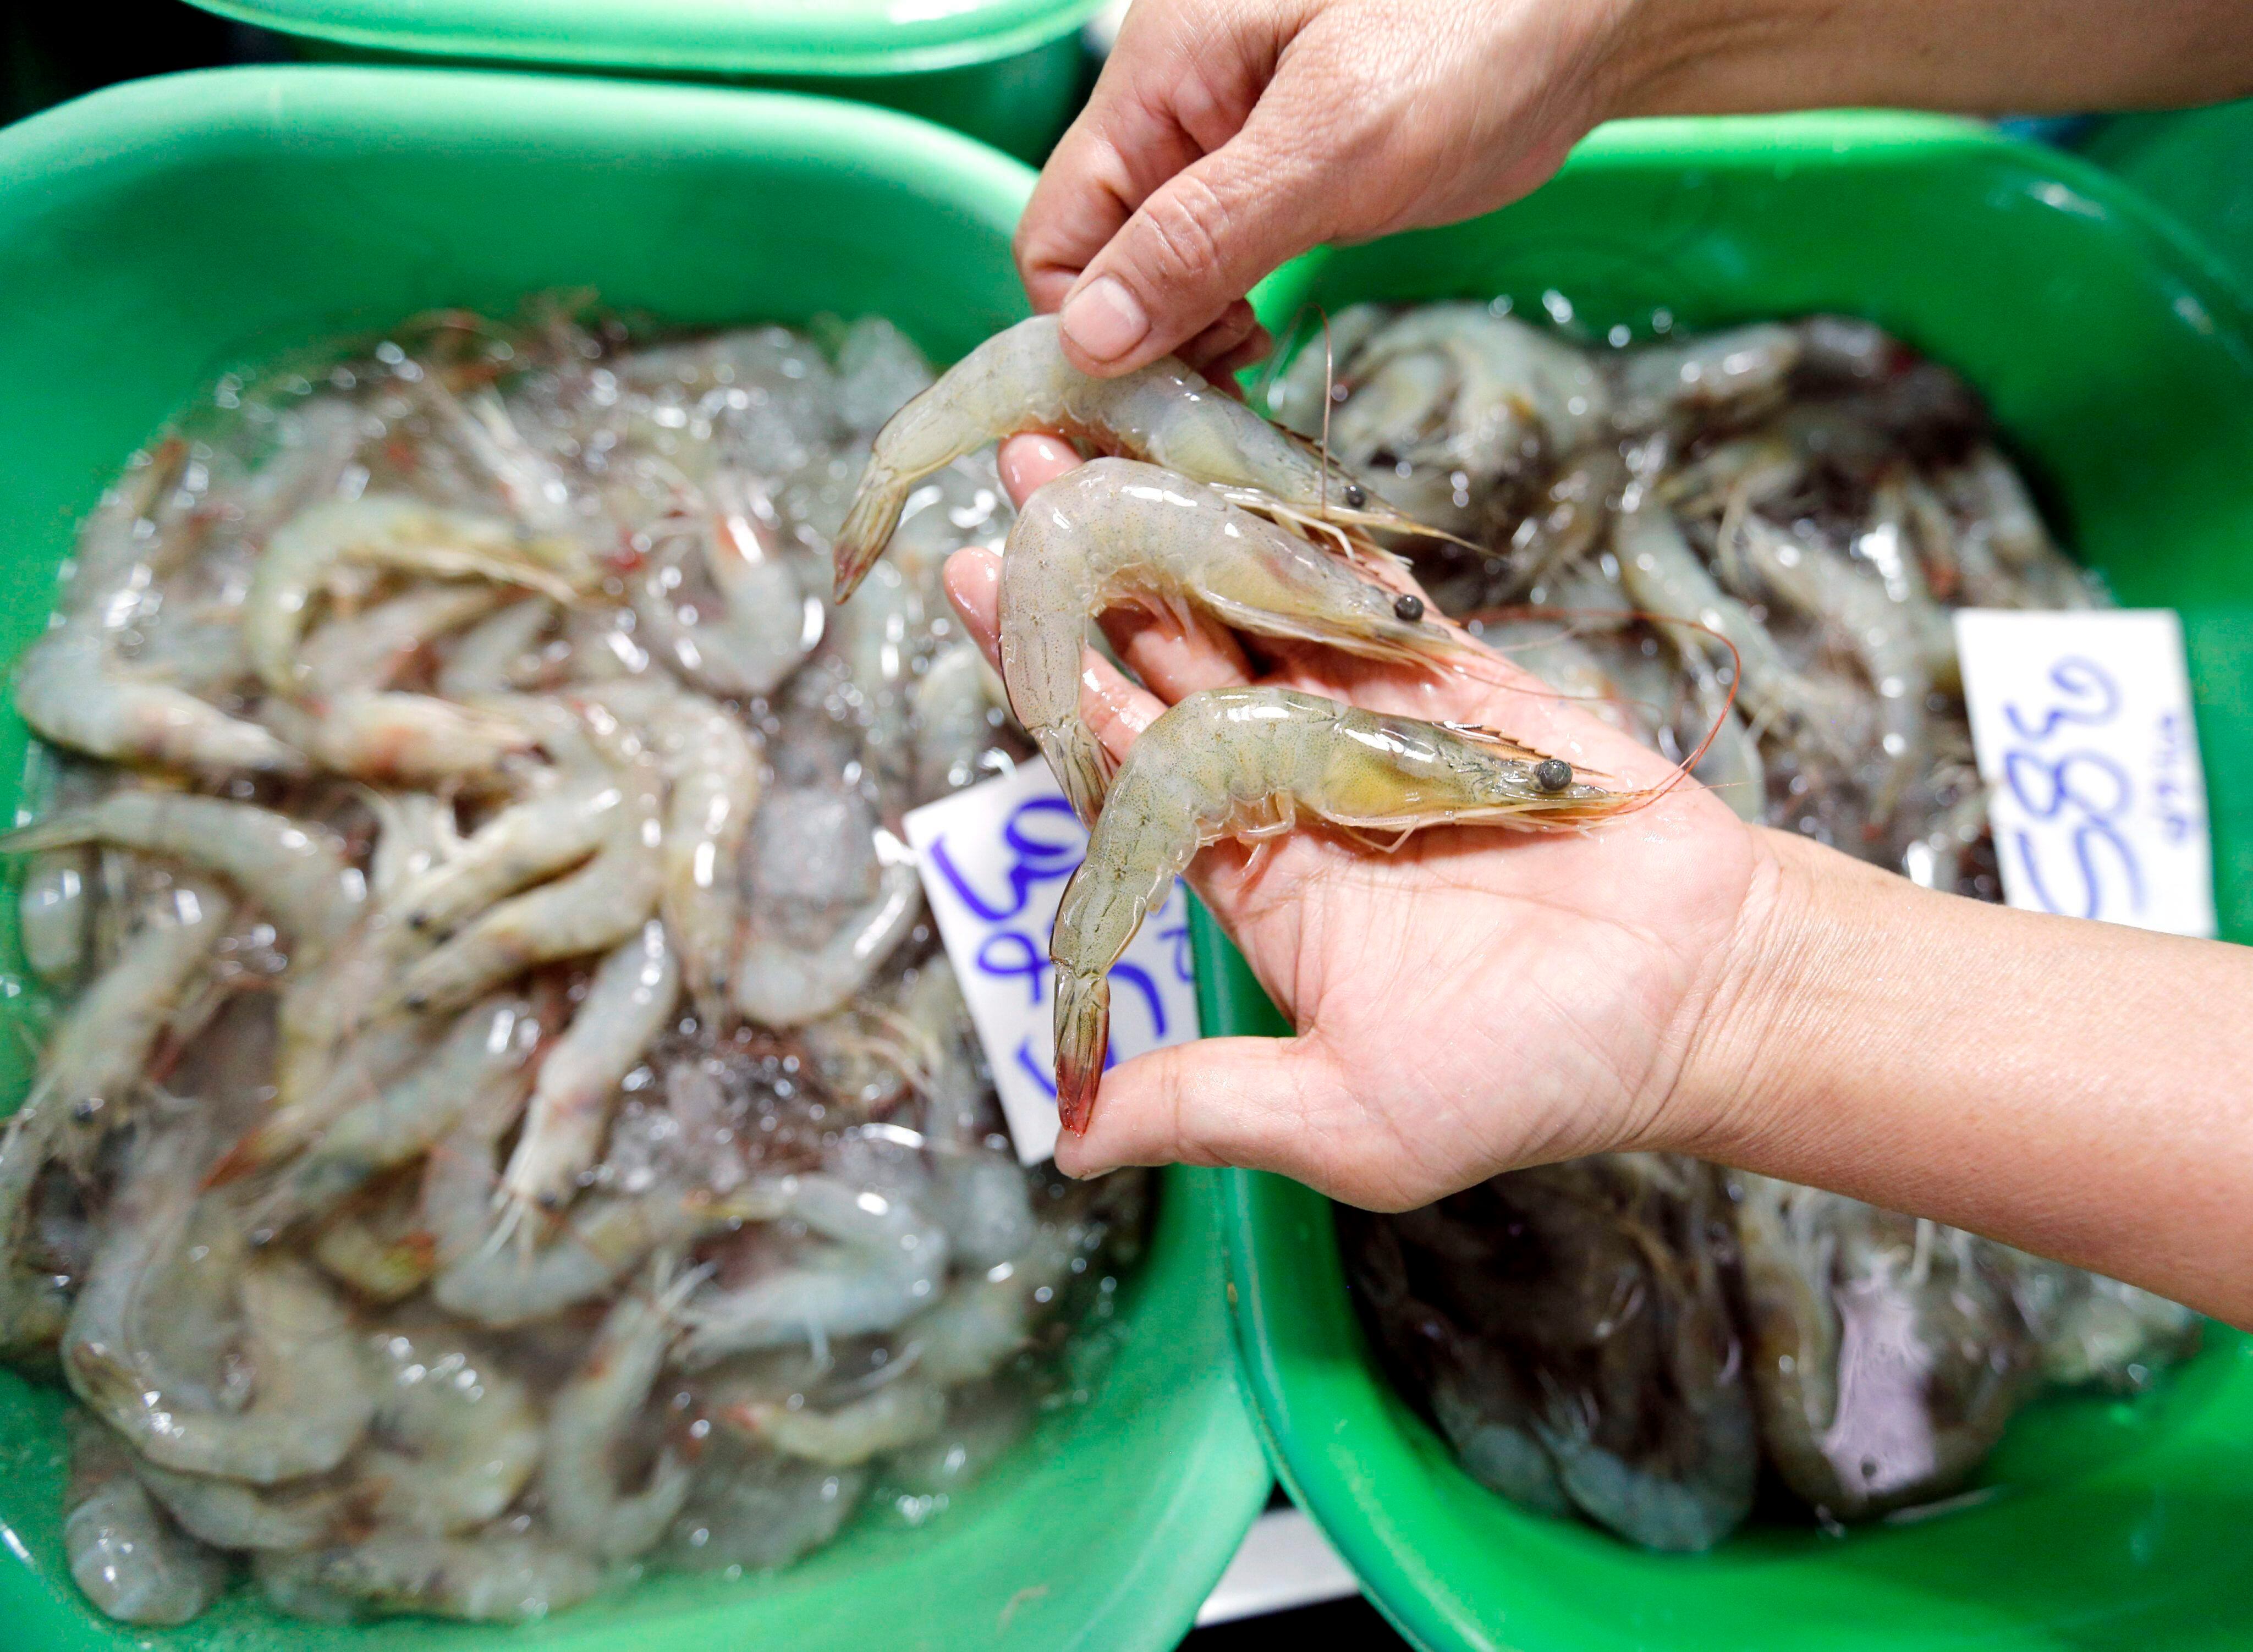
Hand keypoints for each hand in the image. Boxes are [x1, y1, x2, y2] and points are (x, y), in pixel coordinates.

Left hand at [956, 435, 1768, 1205]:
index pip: (1124, 763)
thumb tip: (1071, 1143)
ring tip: (1107, 434)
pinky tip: (1250, 463)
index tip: (977, 588)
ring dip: (1187, 523)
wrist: (1700, 1001)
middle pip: (1172, 663)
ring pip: (1261, 608)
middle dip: (1098, 571)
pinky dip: (1319, 536)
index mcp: (1253, 879)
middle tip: (1019, 469)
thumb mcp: (1349, 1121)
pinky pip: (1375, 600)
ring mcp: (1378, 725)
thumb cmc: (1530, 1077)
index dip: (1053, 680)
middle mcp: (1296, 788)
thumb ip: (1210, 1107)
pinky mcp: (1464, 682)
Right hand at [1020, 0, 1638, 378]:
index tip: (1162, 393)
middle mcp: (1174, 106)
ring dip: (1183, 337)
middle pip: (1096, 257)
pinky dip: (1224, 314)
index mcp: (1158, 73)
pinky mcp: (1282, 174)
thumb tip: (1086, 339)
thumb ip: (1203, 236)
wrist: (1596, 5)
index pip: (1057, 233)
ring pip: (1153, 267)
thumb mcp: (1336, 142)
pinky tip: (1263, 345)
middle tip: (1216, 400)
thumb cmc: (1480, 31)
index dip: (1088, 328)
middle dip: (1139, 340)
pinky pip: (1212, 258)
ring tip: (1246, 373)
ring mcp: (1226, 142)